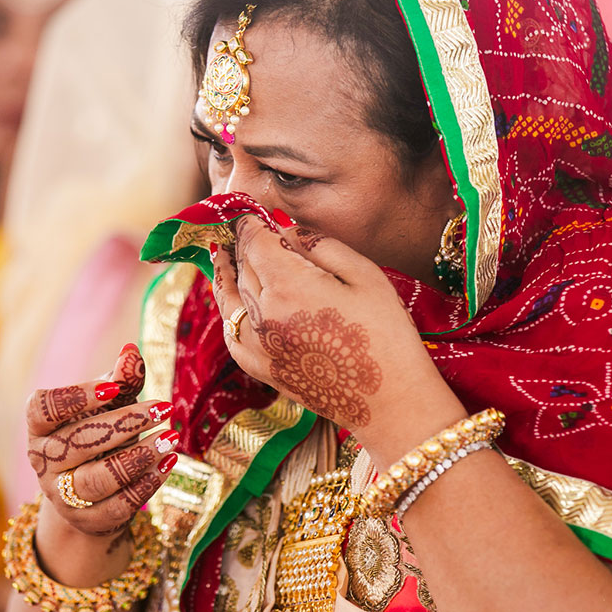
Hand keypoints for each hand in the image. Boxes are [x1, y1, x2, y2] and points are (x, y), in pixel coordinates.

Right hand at [24, 344, 177, 539]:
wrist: (92, 496)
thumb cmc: (99, 436)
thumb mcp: (109, 408)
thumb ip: (120, 382)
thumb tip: (132, 351)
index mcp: (39, 429)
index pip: (42, 410)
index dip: (73, 398)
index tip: (112, 388)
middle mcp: (44, 462)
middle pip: (78, 441)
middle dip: (125, 424)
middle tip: (164, 408)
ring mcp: (63, 495)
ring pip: (97, 479)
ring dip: (138, 457)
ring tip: (171, 438)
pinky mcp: (89, 519)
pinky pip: (119, 504)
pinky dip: (148, 483)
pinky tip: (170, 462)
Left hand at [208, 214, 456, 453]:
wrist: (390, 401)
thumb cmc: (387, 335)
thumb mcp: (366, 276)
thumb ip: (322, 246)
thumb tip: (288, 231)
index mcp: (288, 284)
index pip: (255, 241)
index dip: (250, 221)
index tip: (248, 210)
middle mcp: (263, 313)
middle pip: (242, 267)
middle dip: (242, 244)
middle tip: (241, 228)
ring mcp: (256, 344)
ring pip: (230, 298)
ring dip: (225, 273)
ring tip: (222, 256)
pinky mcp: (260, 368)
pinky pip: (231, 331)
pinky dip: (228, 311)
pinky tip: (232, 303)